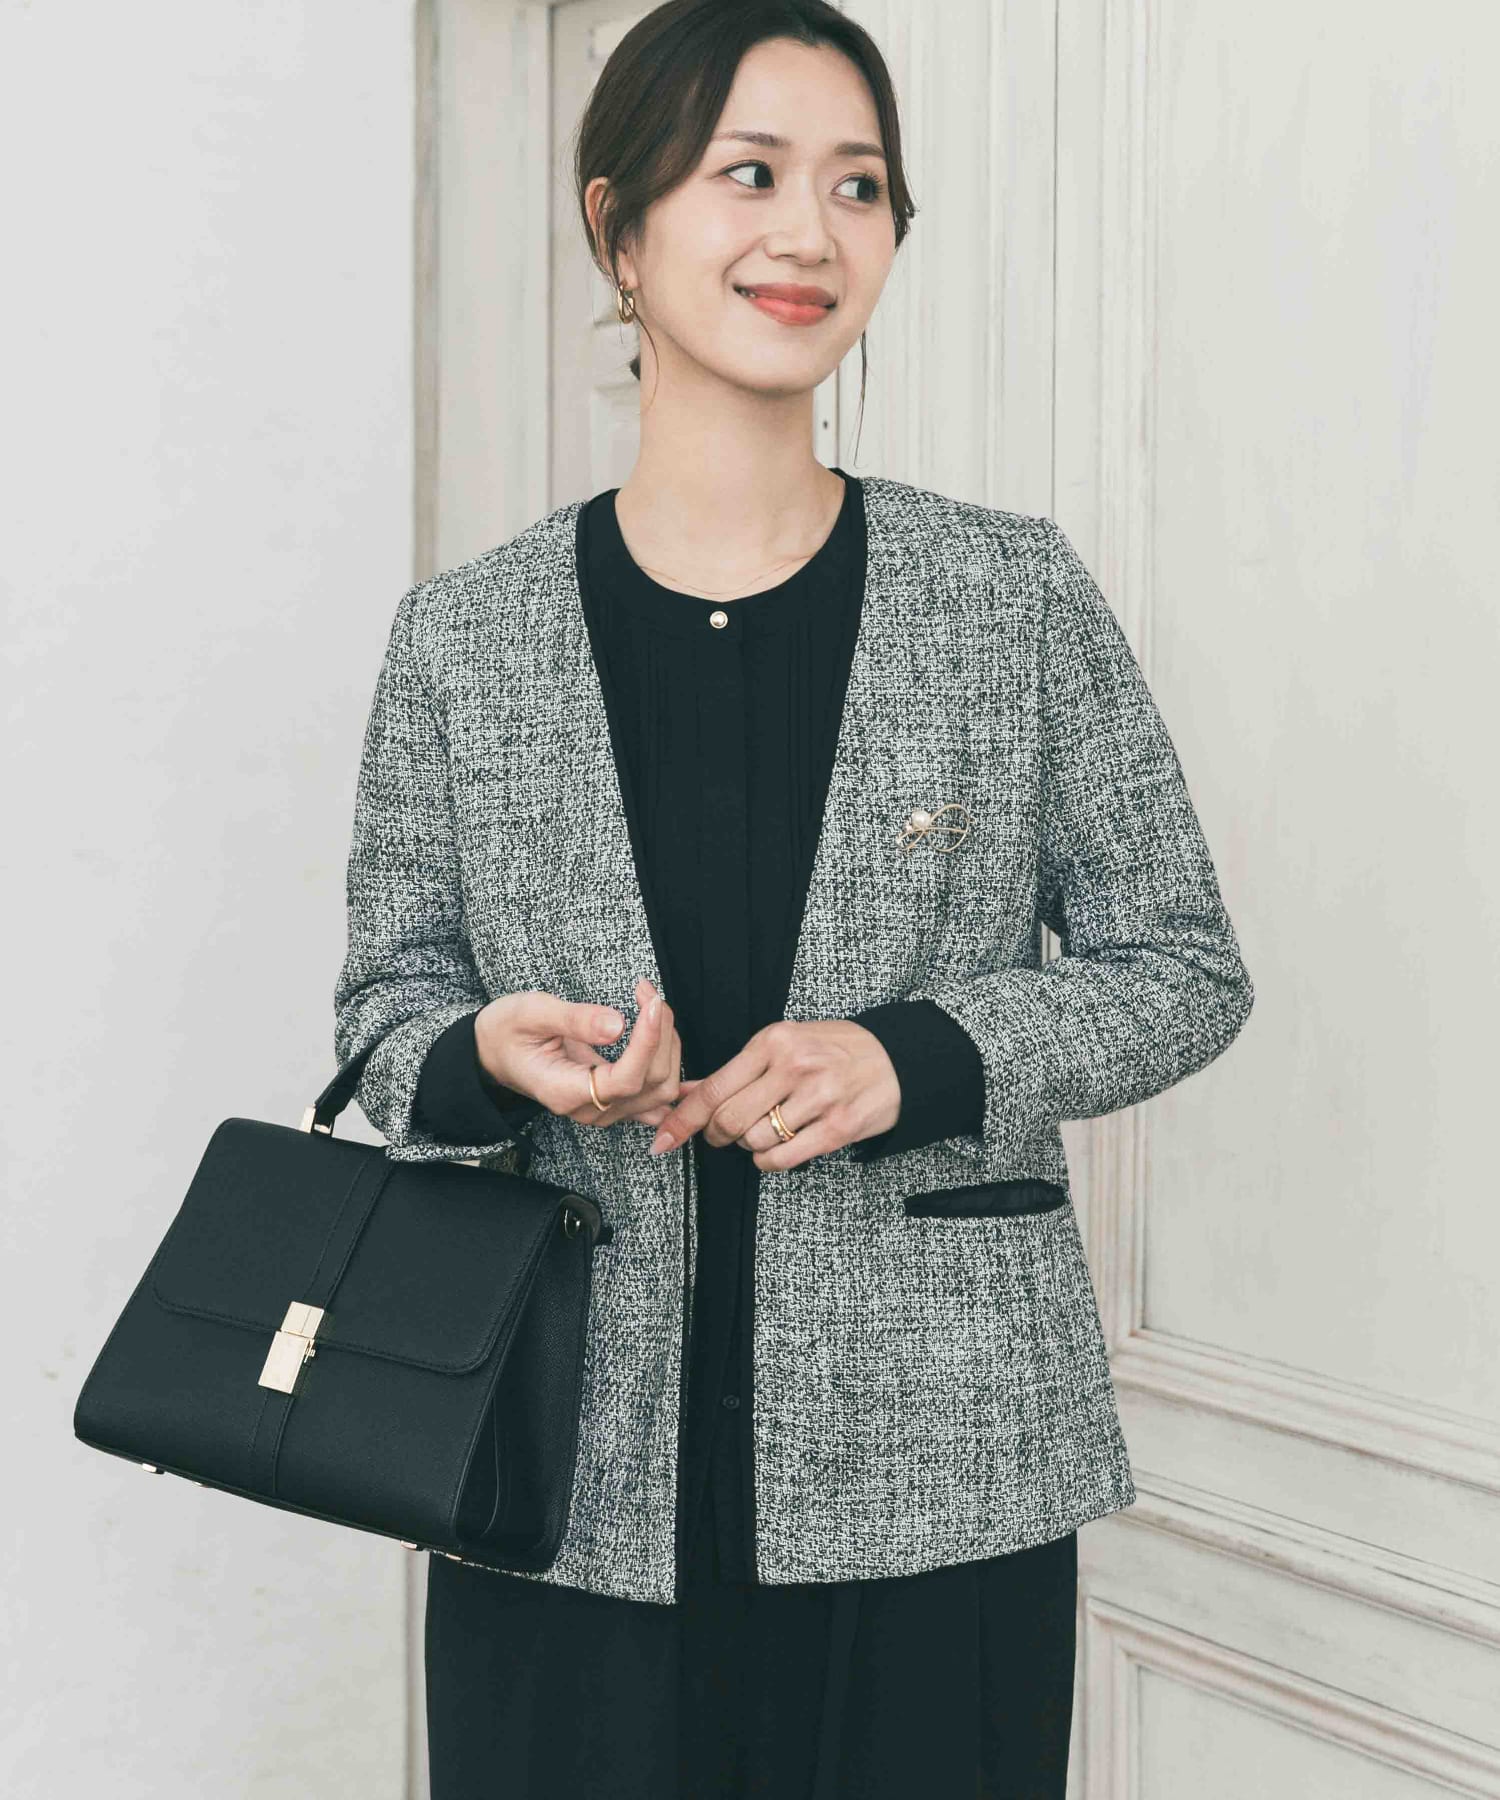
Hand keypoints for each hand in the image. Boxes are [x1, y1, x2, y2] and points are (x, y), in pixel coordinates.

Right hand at [474, 979, 683, 1128]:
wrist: (493, 1053)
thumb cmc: (507, 1031)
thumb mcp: (531, 1013)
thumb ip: (574, 1019)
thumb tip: (618, 1025)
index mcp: (565, 1091)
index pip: (626, 1079)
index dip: (648, 1041)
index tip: (651, 1002)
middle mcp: (590, 1110)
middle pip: (653, 1083)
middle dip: (661, 1033)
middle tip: (646, 992)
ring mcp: (605, 1111)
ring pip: (662, 1089)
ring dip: (668, 1045)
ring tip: (651, 1006)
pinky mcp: (615, 1102)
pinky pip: (657, 1095)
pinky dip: (671, 1069)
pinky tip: (671, 1043)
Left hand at [647, 1019, 900, 1170]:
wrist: (896, 1058)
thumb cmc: (835, 1051)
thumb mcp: (785, 1044)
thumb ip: (737, 1072)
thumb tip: (683, 1092)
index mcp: (774, 1041)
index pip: (714, 1087)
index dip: (683, 1119)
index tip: (663, 1140)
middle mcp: (794, 1066)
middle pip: (729, 1119)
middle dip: (718, 1137)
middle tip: (723, 1137)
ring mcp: (818, 1096)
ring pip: (755, 1140)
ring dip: (751, 1146)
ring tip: (767, 1132)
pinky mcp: (838, 1126)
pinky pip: (783, 1158)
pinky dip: (770, 1161)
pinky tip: (779, 1148)